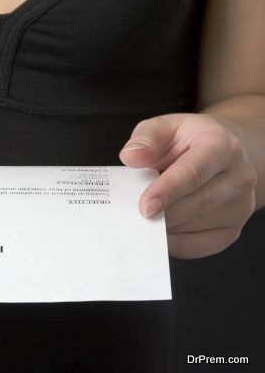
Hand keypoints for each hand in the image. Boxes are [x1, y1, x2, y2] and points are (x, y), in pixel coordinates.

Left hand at [119, 113, 256, 258]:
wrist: (215, 155)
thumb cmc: (184, 142)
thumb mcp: (163, 128)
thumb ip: (146, 139)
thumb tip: (131, 156)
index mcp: (221, 145)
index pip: (194, 172)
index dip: (168, 191)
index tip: (145, 207)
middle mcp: (239, 175)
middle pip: (197, 203)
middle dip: (162, 212)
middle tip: (134, 214)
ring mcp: (240, 204)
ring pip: (196, 226)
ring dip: (166, 226)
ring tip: (146, 217)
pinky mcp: (233, 228)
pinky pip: (199, 245)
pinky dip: (174, 242)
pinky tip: (159, 230)